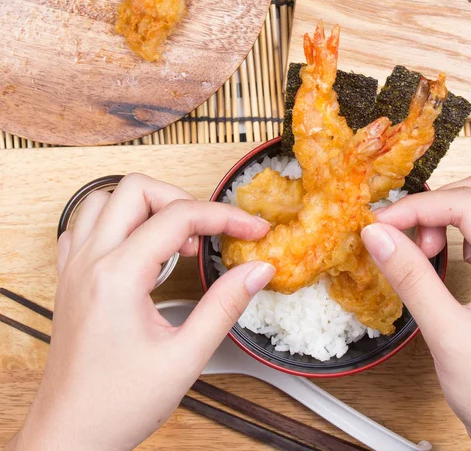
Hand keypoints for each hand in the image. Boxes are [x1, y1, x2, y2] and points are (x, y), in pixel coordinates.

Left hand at [7, 174, 273, 450]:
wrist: (68, 439)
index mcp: (118, 276)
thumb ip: (226, 305)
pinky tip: (137, 247)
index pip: (180, 216)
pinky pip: (84, 225)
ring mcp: (75, 268)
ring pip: (105, 199)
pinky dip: (115, 221)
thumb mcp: (185, 357)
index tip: (253, 229)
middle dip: (183, 200)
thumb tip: (257, 269)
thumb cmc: (115, 406)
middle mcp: (91, 262)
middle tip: (208, 232)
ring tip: (175, 238)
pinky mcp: (70, 280)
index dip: (226, 216)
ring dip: (146, 206)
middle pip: (136, 189)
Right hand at [361, 174, 470, 450]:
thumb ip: (411, 278)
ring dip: (458, 212)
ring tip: (432, 247)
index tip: (381, 223)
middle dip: (438, 206)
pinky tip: (457, 257)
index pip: (467, 205)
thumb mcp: (447, 334)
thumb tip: (377, 234)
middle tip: (407, 239)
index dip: (417, 208)